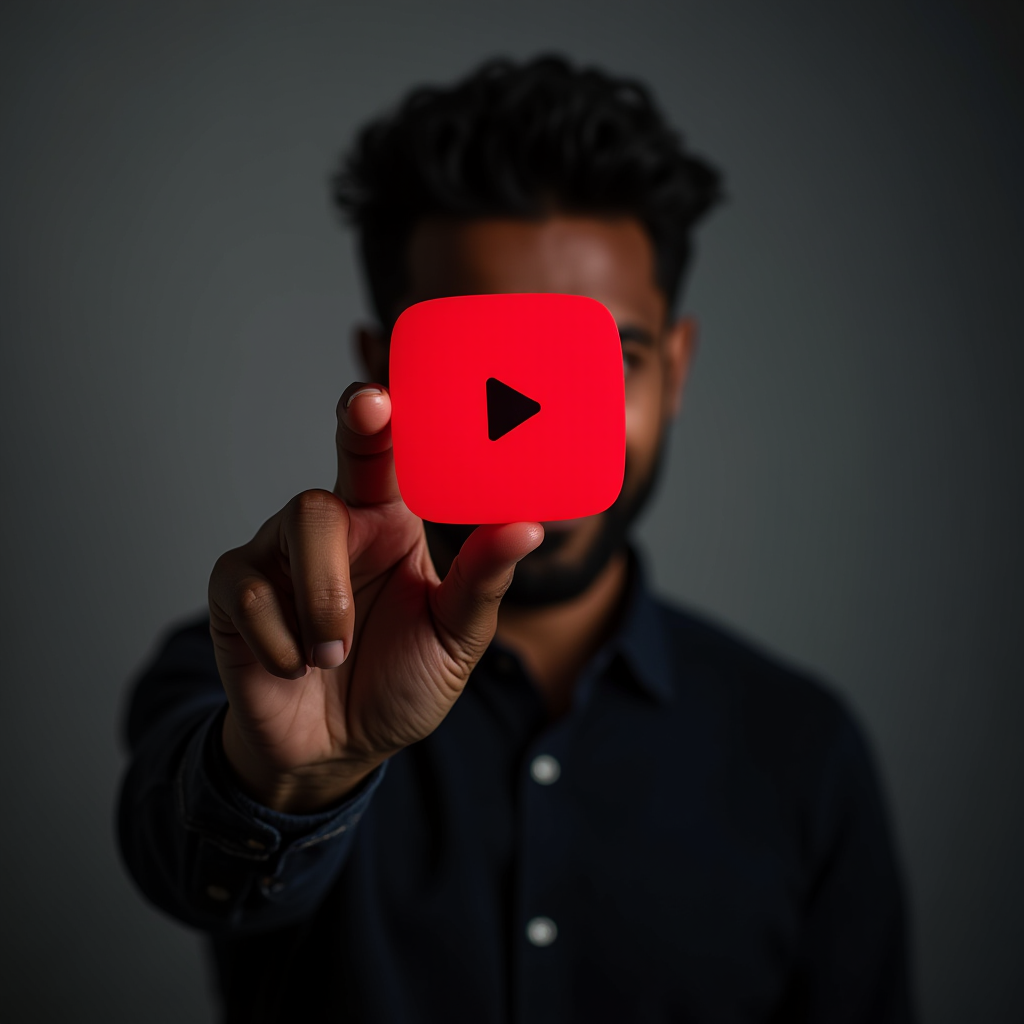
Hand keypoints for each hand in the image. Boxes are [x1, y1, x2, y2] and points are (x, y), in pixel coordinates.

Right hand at [208, 382, 543, 812]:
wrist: (335, 752)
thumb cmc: (400, 682)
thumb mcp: (455, 638)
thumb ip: (481, 582)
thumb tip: (528, 526)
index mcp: (392, 525)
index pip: (394, 454)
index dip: (396, 411)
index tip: (405, 379)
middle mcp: (338, 527)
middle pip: (346, 454)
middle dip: (355, 424)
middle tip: (371, 405)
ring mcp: (281, 554)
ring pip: (300, 522)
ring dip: (324, 596)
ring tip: (334, 654)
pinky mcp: (237, 592)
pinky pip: (250, 588)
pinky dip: (280, 637)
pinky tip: (293, 666)